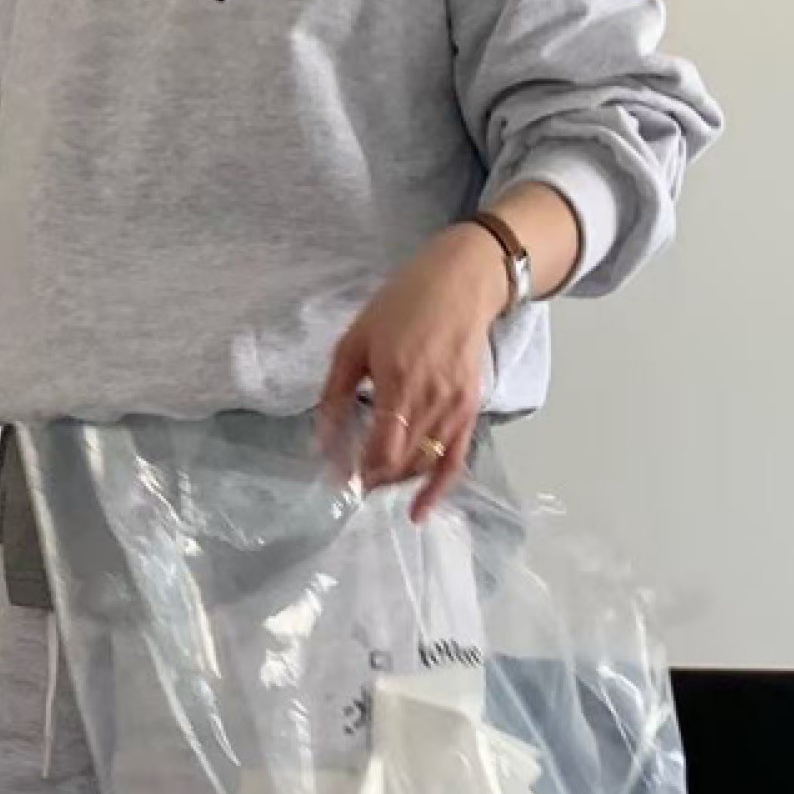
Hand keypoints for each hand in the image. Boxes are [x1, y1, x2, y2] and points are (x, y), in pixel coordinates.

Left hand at [318, 225, 506, 520]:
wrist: (464, 282)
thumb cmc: (402, 304)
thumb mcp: (355, 341)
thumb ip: (336, 394)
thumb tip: (322, 441)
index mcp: (400, 382)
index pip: (382, 449)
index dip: (361, 471)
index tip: (340, 478)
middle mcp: (433, 401)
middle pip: (402, 462)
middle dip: (375, 479)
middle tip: (352, 483)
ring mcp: (457, 407)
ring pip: (425, 464)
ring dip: (398, 481)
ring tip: (374, 485)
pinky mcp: (472, 409)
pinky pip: (457, 459)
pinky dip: (438, 488)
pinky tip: (420, 511)